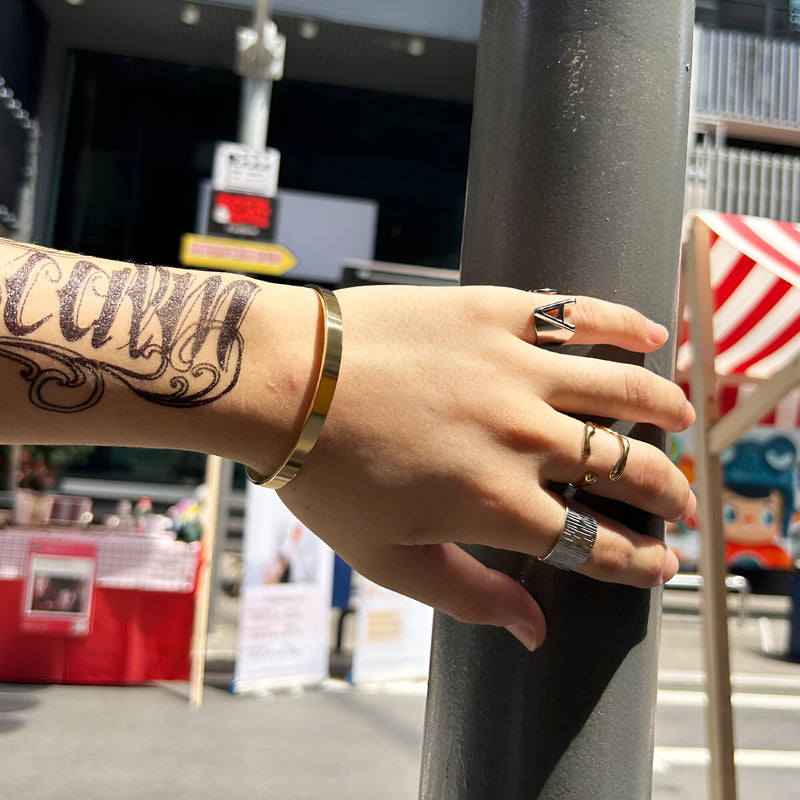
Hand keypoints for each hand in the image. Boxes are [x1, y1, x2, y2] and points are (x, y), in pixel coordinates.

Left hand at [277, 285, 694, 649]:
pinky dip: (624, 324)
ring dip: (666, 410)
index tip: (661, 565)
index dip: (641, 561)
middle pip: (629, 471)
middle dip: (669, 494)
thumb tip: (536, 633)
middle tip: (680, 501)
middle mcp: (521, 438)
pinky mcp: (495, 315)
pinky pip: (580, 316)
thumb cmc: (325, 476)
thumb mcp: (389, 559)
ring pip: (624, 391)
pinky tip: (649, 336)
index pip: (598, 544)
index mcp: (496, 506)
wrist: (284, 381)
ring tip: (682, 420)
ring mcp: (513, 370)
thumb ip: (470, 598)